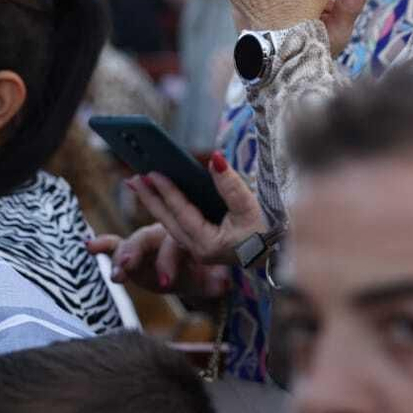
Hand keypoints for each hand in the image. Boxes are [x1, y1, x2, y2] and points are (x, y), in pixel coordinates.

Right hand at [88, 225, 226, 297]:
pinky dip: (103, 244)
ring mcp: (147, 241)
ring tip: (114, 272)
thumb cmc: (209, 269)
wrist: (200, 270)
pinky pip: (116, 244)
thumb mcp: (215, 275)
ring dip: (120, 256)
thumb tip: (223, 286)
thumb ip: (217, 280)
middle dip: (136, 252)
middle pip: (148, 238)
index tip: (165, 282)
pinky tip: (89, 245)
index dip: (169, 261)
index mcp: (188, 234)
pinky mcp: (132, 252)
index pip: (175, 243)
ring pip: (131, 243)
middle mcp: (165, 232)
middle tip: (127, 266)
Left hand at [127, 152, 270, 264]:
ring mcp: (199, 250)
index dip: (167, 191)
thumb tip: (214, 159)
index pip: (181, 213)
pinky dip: (168, 209)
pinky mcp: (202, 245)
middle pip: (168, 221)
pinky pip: (178, 225)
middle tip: (133, 178)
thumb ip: (230, 184)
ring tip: (140, 183)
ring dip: (155, 203)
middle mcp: (199, 250)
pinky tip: (161, 196)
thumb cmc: (269, 230)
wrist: (280, 253)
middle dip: (149, 198)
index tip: (151, 172)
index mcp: (209, 244)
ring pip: (170, 224)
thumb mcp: (250, 206)